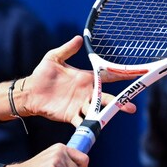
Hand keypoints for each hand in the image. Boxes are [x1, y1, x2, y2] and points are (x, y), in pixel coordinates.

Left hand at [21, 36, 136, 125]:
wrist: (29, 92)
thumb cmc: (41, 75)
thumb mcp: (53, 58)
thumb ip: (67, 49)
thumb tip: (79, 38)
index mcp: (85, 79)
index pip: (107, 77)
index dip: (122, 76)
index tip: (137, 74)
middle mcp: (86, 93)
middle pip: (107, 98)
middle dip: (119, 102)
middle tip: (130, 107)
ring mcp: (80, 105)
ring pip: (97, 111)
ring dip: (106, 115)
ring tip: (113, 117)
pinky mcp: (71, 116)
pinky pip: (83, 122)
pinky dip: (89, 126)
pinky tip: (95, 128)